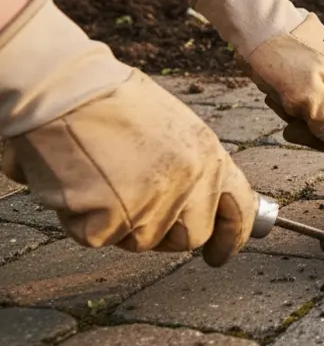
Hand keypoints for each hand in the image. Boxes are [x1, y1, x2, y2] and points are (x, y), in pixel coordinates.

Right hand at [0, 0, 254, 265]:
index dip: (230, 238)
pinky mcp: (112, 218)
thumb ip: (190, 167)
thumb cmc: (109, 102)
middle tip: (134, 210)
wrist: (62, 91)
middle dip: (165, 234)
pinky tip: (76, 183)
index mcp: (209, 155)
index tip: (219, 255)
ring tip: (99, 178)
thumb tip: (197, 206)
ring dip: (119, 222)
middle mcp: (190, 181)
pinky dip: (82, 219)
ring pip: (140, 240)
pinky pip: (98, 237)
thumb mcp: (172, 128)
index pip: (238, 210)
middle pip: (189, 237)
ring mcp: (153, 202)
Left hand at [190, 0, 323, 165]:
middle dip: (321, 134)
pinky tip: (279, 96)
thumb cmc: (280, 53)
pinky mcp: (317, 81)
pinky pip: (314, 111)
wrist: (252, 21)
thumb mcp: (305, 94)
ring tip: (281, 103)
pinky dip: (295, 111)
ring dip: (303, 122)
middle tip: (294, 126)